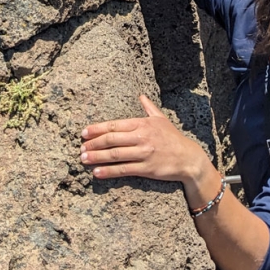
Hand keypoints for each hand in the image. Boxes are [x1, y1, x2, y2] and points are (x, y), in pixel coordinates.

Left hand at [80, 95, 209, 183]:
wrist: (188, 158)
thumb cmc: (173, 138)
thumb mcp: (161, 120)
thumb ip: (149, 108)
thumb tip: (141, 96)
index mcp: (142, 124)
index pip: (115, 125)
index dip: (97, 129)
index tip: (84, 132)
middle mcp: (141, 137)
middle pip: (111, 140)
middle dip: (93, 143)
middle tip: (81, 148)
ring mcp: (143, 153)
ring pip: (114, 155)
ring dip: (96, 157)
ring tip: (84, 159)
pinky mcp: (146, 168)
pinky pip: (123, 169)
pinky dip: (108, 171)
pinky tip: (97, 173)